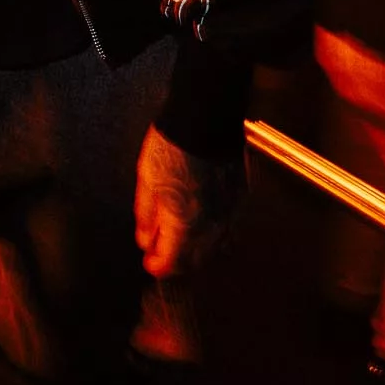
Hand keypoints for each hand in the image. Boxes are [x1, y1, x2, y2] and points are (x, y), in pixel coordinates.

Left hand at [134, 123, 240, 277]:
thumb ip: (146, 215)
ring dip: (197, 251)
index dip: (157, 265)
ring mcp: (229, 213)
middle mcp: (210, 226)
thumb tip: (144, 238)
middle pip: (194, 261)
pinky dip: (216, 234)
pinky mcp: (240, 199)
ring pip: (216, 249)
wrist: (205, 119)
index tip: (150, 262)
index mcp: (183, 225)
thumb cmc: (172, 145)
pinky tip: (204, 224)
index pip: (170, 262)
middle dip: (177, 262)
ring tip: (182, 240)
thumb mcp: (147, 180)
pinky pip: (230, 229)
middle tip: (163, 252)